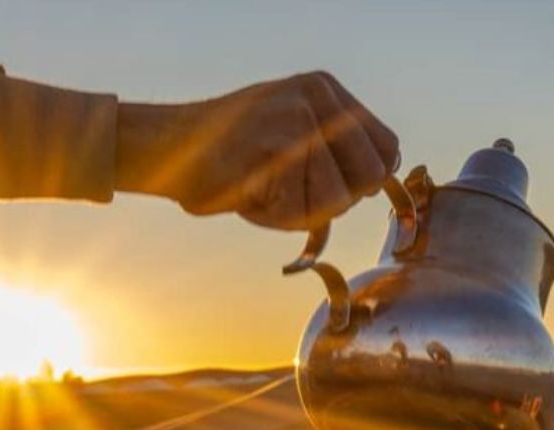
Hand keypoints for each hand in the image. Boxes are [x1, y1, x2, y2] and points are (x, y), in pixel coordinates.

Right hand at [116, 71, 399, 230]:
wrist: (168, 148)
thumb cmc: (234, 154)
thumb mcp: (294, 132)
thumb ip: (337, 149)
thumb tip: (381, 180)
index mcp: (325, 89)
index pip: (386, 148)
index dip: (365, 181)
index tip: (333, 187)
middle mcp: (316, 97)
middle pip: (369, 177)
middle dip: (335, 199)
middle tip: (291, 190)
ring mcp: (296, 120)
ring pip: (336, 200)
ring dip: (300, 212)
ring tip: (264, 188)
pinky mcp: (274, 150)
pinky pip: (301, 213)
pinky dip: (275, 217)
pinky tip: (249, 193)